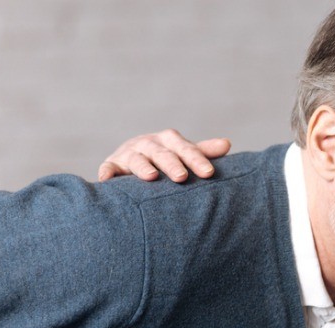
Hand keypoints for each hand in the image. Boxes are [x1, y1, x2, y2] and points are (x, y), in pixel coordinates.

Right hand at [97, 129, 231, 181]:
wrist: (130, 160)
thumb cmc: (164, 160)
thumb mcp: (182, 154)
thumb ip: (202, 151)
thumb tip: (227, 144)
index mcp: (168, 141)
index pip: (184, 148)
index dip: (196, 159)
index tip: (208, 173)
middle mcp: (148, 144)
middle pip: (161, 153)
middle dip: (172, 164)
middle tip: (182, 177)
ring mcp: (129, 154)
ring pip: (136, 158)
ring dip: (143, 166)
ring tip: (152, 177)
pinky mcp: (112, 165)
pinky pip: (108, 168)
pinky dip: (107, 173)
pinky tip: (107, 180)